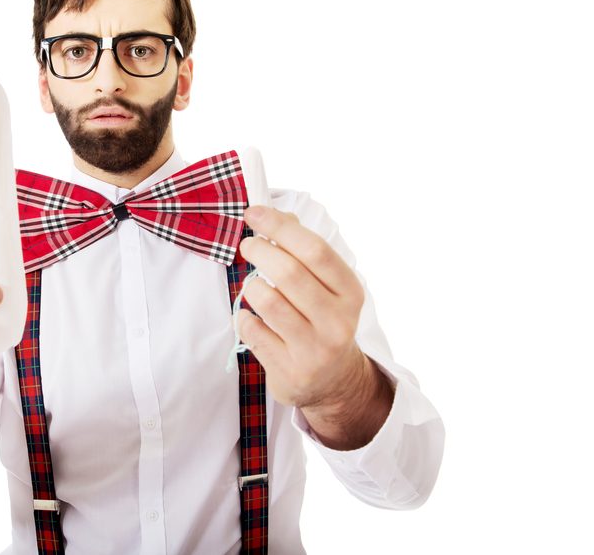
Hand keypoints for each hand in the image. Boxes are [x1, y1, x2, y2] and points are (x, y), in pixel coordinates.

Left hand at [236, 206, 367, 409]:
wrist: (334, 382)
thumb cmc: (322, 320)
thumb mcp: (326, 286)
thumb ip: (304, 251)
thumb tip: (278, 216)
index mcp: (350, 293)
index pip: (315, 250)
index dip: (280, 227)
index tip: (254, 212)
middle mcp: (337, 322)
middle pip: (289, 273)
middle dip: (260, 251)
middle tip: (248, 246)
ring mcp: (314, 350)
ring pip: (268, 302)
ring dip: (251, 287)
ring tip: (254, 287)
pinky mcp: (290, 372)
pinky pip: (253, 331)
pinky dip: (244, 318)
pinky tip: (251, 317)